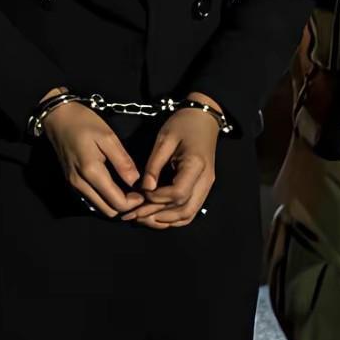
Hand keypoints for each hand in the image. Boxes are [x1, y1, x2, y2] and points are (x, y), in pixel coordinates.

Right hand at [41, 92, 144, 217]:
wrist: (57, 117)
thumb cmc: (84, 123)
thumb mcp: (108, 137)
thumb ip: (123, 162)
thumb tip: (136, 182)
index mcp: (91, 172)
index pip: (117, 203)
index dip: (134, 202)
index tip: (144, 191)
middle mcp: (80, 184)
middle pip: (108, 211)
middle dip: (125, 206)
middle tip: (137, 192)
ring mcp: (74, 185)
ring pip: (99, 207)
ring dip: (114, 204)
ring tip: (127, 189)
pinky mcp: (71, 182)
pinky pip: (91, 199)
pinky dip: (104, 199)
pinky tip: (113, 186)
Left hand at [128, 93, 221, 227]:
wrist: (204, 118)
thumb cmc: (183, 124)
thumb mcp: (164, 138)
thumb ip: (154, 164)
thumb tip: (145, 188)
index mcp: (196, 166)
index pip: (178, 193)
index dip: (157, 198)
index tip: (140, 194)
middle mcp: (205, 181)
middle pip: (184, 210)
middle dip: (157, 216)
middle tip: (133, 216)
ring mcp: (206, 187)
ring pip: (188, 214)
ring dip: (165, 221)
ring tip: (141, 219)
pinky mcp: (203, 188)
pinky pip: (191, 210)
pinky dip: (174, 218)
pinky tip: (156, 218)